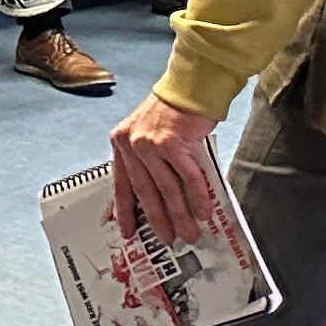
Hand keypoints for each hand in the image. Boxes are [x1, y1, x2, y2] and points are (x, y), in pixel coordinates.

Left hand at [110, 93, 222, 252]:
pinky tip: (203, 212)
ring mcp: (149, 143)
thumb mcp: (150, 136)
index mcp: (121, 143)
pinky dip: (197, 197)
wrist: (192, 86)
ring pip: (166, 189)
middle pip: (145, 192)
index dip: (124, 211)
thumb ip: (149, 163)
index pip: (121, 184)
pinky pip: (187, 178)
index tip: (128, 232)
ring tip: (190, 233)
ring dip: (180, 215)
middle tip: (170, 239)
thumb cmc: (174, 111)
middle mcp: (131, 144)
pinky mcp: (171, 143)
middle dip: (158, 220)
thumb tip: (159, 198)